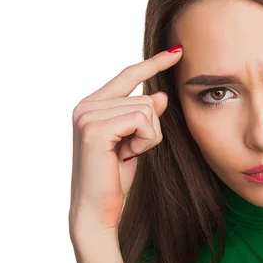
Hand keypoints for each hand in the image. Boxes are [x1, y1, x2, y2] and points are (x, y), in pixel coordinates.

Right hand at [69, 45, 182, 233]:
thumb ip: (143, 115)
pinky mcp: (95, 129)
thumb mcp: (136, 141)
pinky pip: (143, 121)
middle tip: (130, 152)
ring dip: (148, 137)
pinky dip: (146, 141)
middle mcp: (85, 106)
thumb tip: (160, 95)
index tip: (177, 51)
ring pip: (146, 109)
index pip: (128, 75)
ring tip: (126, 156)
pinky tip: (127, 157)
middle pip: (145, 97)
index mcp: (92, 105)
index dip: (154, 63)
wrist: (98, 212)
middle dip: (150, 128)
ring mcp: (87, 116)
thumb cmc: (115, 179)